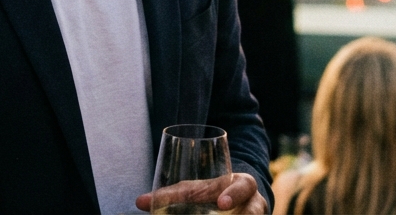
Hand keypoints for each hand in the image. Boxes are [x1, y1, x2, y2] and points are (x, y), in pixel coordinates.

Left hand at [136, 172, 267, 213]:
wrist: (241, 200)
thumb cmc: (212, 193)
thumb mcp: (196, 190)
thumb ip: (171, 195)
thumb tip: (139, 202)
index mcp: (242, 183)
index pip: (238, 187)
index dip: (232, 195)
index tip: (221, 203)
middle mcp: (256, 202)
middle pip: (255, 211)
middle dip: (244, 213)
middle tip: (223, 210)